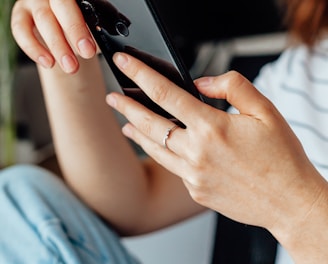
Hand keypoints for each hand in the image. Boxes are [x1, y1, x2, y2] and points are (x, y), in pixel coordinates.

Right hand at [11, 0, 96, 72]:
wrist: (65, 34)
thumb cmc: (80, 27)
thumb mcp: (91, 27)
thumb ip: (95, 29)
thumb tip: (102, 42)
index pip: (77, 2)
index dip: (83, 25)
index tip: (90, 48)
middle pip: (61, 7)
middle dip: (74, 33)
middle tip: (86, 54)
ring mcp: (34, 1)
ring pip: (43, 20)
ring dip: (58, 46)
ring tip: (71, 67)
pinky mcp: (20, 14)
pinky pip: (21, 30)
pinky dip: (34, 49)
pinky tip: (49, 63)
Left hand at [106, 52, 326, 238]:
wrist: (289, 202)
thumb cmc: (281, 158)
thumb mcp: (265, 111)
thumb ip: (232, 87)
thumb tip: (202, 83)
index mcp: (212, 128)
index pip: (165, 93)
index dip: (140, 74)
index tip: (124, 64)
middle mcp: (196, 153)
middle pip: (149, 124)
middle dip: (126, 107)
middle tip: (112, 98)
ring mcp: (193, 175)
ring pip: (154, 149)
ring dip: (137, 133)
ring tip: (125, 123)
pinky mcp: (195, 191)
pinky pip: (174, 168)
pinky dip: (165, 154)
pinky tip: (163, 148)